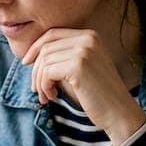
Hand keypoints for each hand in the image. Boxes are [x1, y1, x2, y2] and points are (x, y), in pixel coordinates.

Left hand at [21, 28, 145, 144]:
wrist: (118, 112)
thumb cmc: (97, 94)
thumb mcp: (79, 69)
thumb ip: (61, 57)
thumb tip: (30, 56)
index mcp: (90, 36)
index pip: (52, 34)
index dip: (35, 48)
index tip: (27, 63)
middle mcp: (88, 39)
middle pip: (46, 47)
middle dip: (36, 69)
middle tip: (36, 89)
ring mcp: (84, 51)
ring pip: (44, 61)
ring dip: (39, 81)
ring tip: (46, 96)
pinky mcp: (78, 66)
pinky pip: (47, 72)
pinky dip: (44, 86)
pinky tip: (53, 97)